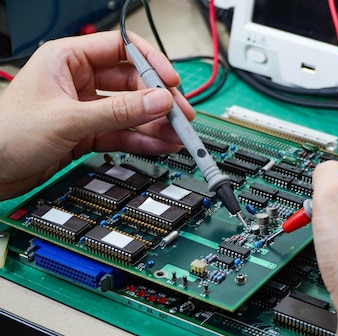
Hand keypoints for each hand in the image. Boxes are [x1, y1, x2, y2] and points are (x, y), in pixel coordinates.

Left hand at [0, 31, 192, 199]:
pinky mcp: (88, 133)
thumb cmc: (7, 134)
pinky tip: (161, 145)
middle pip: (132, 83)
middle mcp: (79, 80)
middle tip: (181, 115)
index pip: (121, 49)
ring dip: (155, 123)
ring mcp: (86, 108)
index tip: (170, 82)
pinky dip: (143, 140)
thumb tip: (158, 101)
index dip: (150, 63)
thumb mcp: (69, 119)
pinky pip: (124, 132)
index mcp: (67, 59)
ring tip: (178, 135)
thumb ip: (118, 111)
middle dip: (158, 100)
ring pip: (131, 111)